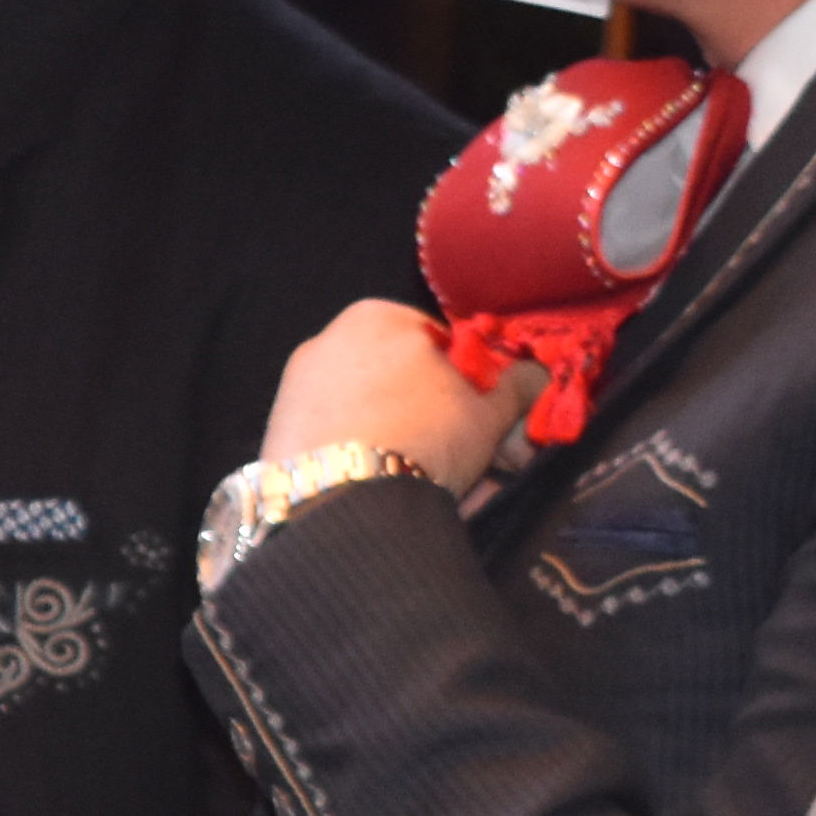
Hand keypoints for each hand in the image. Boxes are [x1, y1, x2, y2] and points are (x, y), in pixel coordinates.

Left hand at [260, 298, 536, 493]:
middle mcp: (326, 341)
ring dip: (415, 447)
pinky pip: (342, 443)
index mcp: (374, 315)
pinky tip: (393, 495)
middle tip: (481, 462)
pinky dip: (370, 463)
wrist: (340, 499)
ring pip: (376, 417)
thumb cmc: (423, 433)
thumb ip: (518, 385)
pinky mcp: (279, 435)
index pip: (443, 343)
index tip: (493, 422)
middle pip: (406, 382)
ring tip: (443, 485)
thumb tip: (536, 375)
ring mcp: (296, 389)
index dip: (477, 385)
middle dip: (448, 422)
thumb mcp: (489, 408)